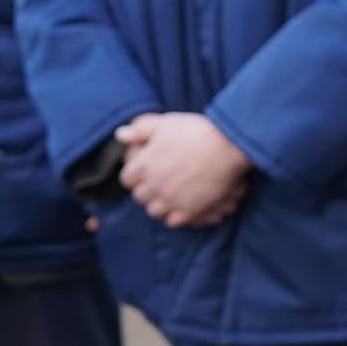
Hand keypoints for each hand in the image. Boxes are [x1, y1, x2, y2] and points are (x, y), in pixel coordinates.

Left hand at [117, 112, 252, 228]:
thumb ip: (140, 130)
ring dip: (160, 204)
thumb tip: (120, 134)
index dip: (136, 175)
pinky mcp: (189, 210)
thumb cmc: (194, 130)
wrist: (226, 144)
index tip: (145, 170)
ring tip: (171, 195)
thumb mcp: (164, 123)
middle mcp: (153, 186)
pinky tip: (183, 205)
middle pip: (140, 197)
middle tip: (159, 182)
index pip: (127, 180)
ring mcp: (170, 200)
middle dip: (147, 190)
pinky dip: (175, 215)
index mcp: (143, 165)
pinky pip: (172, 221)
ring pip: (154, 211)